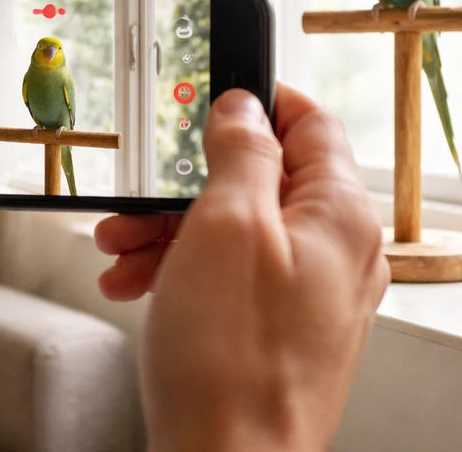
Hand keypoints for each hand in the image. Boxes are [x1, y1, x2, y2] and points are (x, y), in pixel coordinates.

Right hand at [94, 84, 388, 451]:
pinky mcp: (281, 329)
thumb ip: (242, 153)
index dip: (258, 101)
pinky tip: (137, 284)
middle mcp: (336, 253)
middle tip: (142, 197)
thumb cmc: (232, 362)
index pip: (311, 123)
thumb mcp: (226, 226)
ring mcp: (310, 295)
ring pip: (238, 230)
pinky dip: (185, 270)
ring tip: (121, 250)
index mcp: (340, 216)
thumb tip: (244, 110)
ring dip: (173, 229)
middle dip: (189, 183)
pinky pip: (233, 276)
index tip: (210, 98)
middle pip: (261, 181)